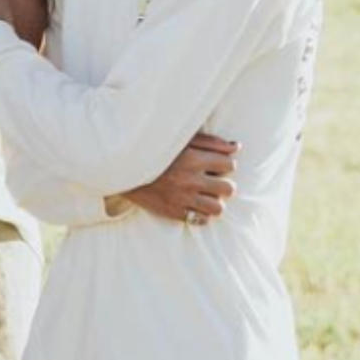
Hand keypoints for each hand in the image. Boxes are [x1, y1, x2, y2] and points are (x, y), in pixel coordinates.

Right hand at [121, 131, 238, 223]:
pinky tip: (193, 205)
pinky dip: (200, 214)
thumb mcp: (181, 140)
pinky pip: (200, 219)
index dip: (225, 165)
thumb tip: (237, 147)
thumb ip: (211, 142)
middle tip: (211, 183)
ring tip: (205, 196)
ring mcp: (182, 198)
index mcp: (194, 159)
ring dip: (214, 202)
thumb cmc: (155, 151)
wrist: (122, 169)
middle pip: (228, 189)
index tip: (214, 165)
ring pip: (218, 208)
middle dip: (222, 185)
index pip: (229, 166)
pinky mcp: (173, 211)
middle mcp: (191, 180)